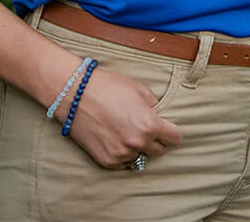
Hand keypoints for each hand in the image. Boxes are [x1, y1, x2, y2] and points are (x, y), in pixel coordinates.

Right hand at [60, 65, 182, 169]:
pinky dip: (122, 153)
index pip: (175, 138)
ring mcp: (121, 154)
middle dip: (155, 140)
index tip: (168, 130)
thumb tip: (160, 116)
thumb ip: (154, 106)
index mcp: (150, 125)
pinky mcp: (106, 161)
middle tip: (145, 128)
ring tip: (125, 131)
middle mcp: (137, 143)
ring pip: (140, 157)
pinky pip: (123, 162)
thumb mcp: (139, 89)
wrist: (74, 94)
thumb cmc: (107, 87)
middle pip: (159, 151)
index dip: (172, 132)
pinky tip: (114, 138)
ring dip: (137, 147)